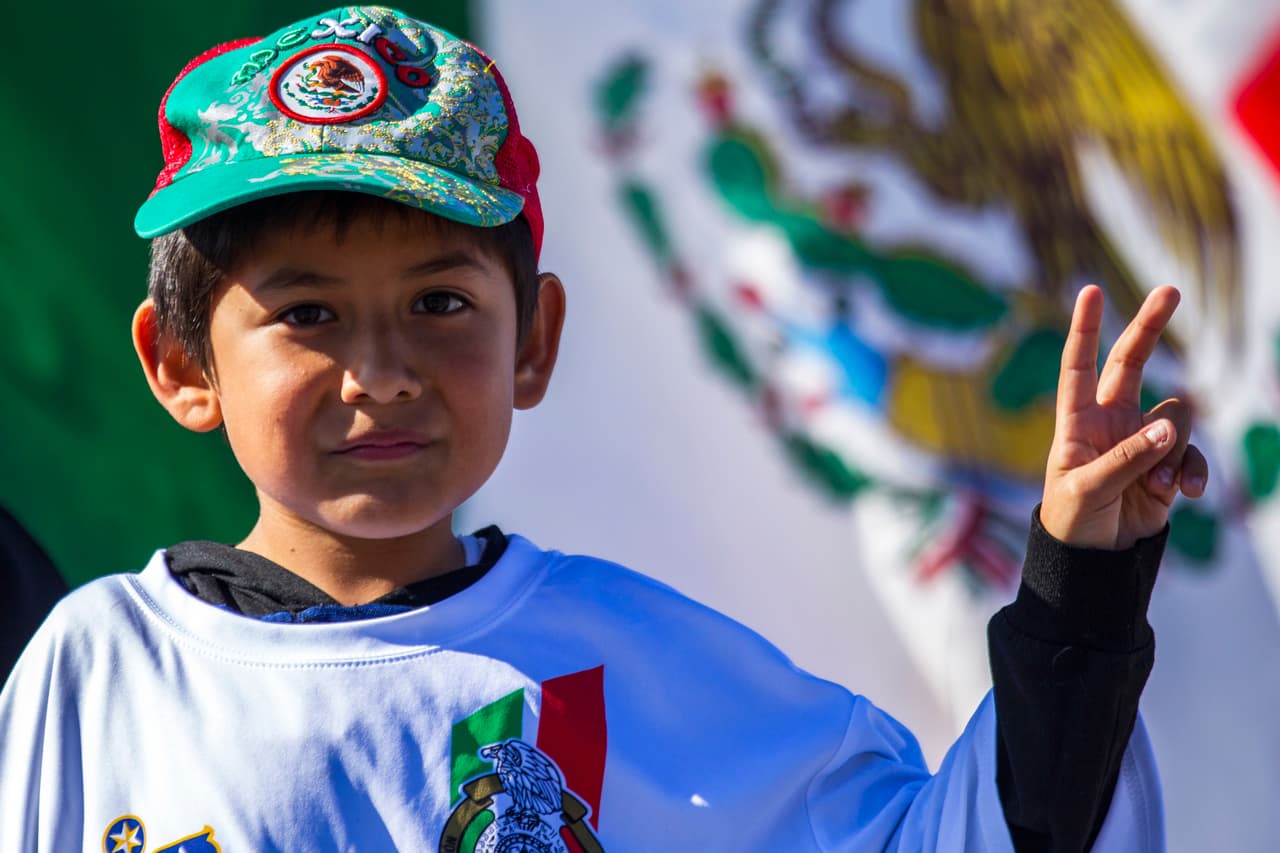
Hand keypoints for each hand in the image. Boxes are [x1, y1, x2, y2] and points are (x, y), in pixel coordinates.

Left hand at [1040, 285, 1207, 548]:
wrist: (1092, 560)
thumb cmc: (1073, 522)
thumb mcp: (1089, 490)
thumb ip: (1128, 457)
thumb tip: (1169, 426)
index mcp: (1077, 421)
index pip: (1079, 366)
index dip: (1085, 329)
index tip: (1090, 292)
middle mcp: (1110, 422)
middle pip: (1132, 364)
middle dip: (1150, 327)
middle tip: (1170, 290)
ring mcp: (1141, 440)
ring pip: (1176, 417)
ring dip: (1174, 449)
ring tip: (1157, 487)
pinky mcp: (1165, 465)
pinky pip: (1191, 454)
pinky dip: (1192, 472)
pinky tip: (1185, 495)